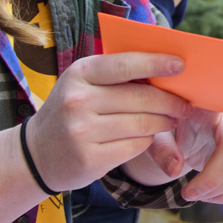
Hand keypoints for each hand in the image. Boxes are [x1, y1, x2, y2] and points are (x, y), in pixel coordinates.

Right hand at [22, 52, 192, 191]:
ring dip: (164, 122)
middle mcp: (78, 101)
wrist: (37, 153)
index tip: (181, 65)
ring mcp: (82, 131)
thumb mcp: (84, 84)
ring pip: (142, 124)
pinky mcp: (90, 158)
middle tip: (185, 105)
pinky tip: (149, 137)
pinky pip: (135, 146)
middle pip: (140, 98)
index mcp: (79, 73)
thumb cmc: (72, 111)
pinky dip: (148, 140)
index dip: (156, 63)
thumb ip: (117, 74)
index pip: (124, 65)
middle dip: (170, 101)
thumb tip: (166, 66)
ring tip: (172, 120)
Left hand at [119, 101, 222, 194]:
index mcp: (214, 109)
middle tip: (188, 194)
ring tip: (196, 194)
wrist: (178, 126)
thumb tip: (174, 170)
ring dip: (221, 192)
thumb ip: (162, 148)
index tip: (188, 189)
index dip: (214, 170)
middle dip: (213, 183)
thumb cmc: (168, 125)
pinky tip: (209, 195)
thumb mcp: (157, 133)